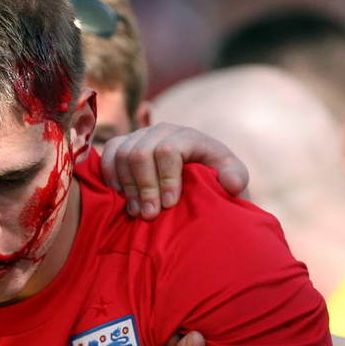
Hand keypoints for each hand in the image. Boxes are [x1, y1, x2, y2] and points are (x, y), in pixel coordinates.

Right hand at [101, 124, 248, 218]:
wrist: (199, 181)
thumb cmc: (215, 183)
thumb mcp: (232, 181)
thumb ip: (236, 178)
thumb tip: (231, 183)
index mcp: (190, 137)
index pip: (168, 150)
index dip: (166, 178)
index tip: (170, 205)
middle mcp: (163, 130)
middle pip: (140, 153)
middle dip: (144, 187)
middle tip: (150, 215)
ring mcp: (141, 135)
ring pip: (122, 154)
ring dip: (128, 187)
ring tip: (138, 212)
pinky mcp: (124, 143)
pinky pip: (108, 154)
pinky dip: (111, 176)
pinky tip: (122, 197)